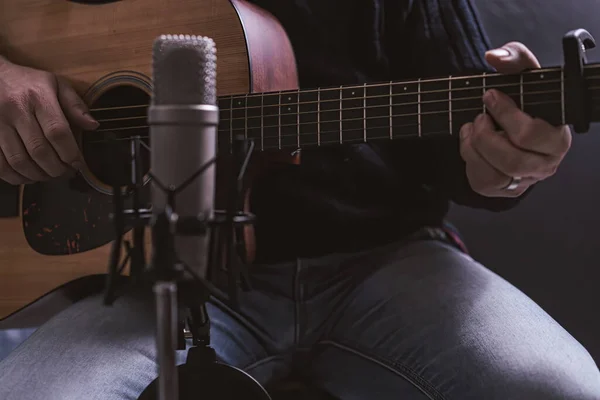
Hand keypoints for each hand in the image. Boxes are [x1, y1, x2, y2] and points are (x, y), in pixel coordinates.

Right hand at [0, 57, 98, 184]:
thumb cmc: (29, 83)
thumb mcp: (56, 84)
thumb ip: (75, 105)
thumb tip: (93, 126)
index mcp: (38, 97)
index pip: (57, 132)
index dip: (70, 153)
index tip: (78, 164)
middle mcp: (16, 110)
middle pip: (39, 150)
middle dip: (56, 168)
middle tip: (65, 173)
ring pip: (18, 160)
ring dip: (37, 175)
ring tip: (49, 175)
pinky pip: (0, 164)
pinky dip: (15, 176)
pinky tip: (28, 176)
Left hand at [458, 42, 571, 197]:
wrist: (510, 124)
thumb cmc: (522, 101)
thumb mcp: (523, 75)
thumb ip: (515, 58)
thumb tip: (494, 56)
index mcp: (557, 138)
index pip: (530, 134)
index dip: (504, 114)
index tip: (489, 95)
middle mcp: (545, 164)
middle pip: (513, 161)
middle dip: (486, 136)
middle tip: (479, 116)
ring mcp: (525, 180)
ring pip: (496, 175)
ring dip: (476, 148)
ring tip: (473, 128)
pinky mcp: (504, 189)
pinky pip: (483, 183)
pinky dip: (469, 160)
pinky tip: (470, 143)